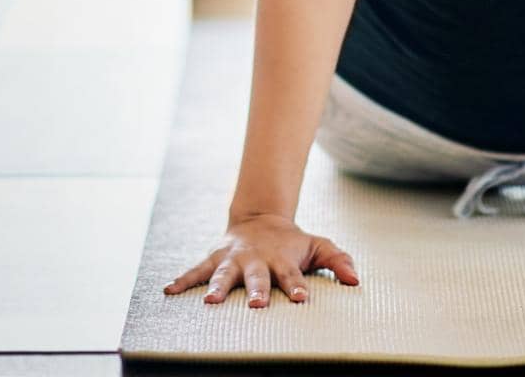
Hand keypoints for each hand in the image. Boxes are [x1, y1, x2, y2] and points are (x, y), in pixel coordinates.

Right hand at [162, 212, 359, 306]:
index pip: (292, 275)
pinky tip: (168, 291)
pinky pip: (196, 270)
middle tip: (257, 305)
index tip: (301, 298)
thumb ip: (337, 260)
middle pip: (257, 277)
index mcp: (281, 260)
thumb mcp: (317, 246)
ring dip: (218, 288)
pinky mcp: (215, 259)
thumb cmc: (291, 243)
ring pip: (224, 275)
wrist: (261, 219)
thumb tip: (356, 280)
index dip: (297, 286)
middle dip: (256, 290)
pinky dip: (182, 280)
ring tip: (209, 303)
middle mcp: (256, 261)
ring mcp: (233, 259)